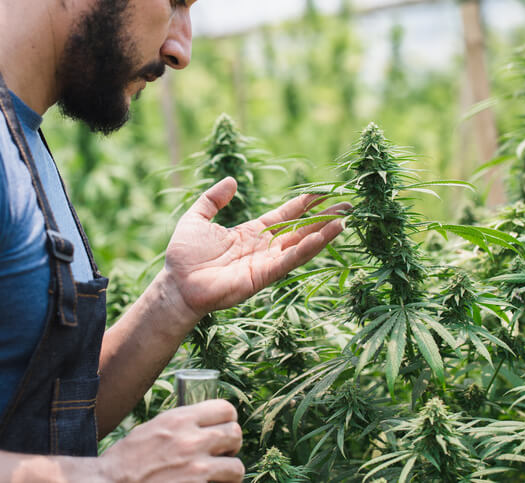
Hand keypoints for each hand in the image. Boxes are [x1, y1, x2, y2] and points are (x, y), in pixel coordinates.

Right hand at [99, 400, 243, 482]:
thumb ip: (179, 425)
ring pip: (236, 466)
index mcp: (179, 419)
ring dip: (230, 471)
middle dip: (231, 445)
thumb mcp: (152, 429)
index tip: (223, 429)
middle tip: (221, 453)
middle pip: (235, 434)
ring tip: (219, 475)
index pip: (225, 409)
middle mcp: (191, 440)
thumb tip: (202, 424)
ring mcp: (196, 468)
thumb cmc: (126, 460)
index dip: (228, 420)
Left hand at [164, 177, 349, 318]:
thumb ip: (213, 199)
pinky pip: (289, 261)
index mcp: (251, 232)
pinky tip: (323, 238)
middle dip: (323, 218)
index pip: (284, 215)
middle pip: (300, 230)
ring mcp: (265, 262)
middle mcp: (263, 247)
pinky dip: (306, 250)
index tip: (323, 191)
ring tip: (344, 222)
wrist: (177, 283)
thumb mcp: (197, 217)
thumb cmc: (184, 254)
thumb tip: (231, 180)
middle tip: (348, 206)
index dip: (304, 204)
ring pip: (300, 246)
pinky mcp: (263, 276)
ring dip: (323, 235)